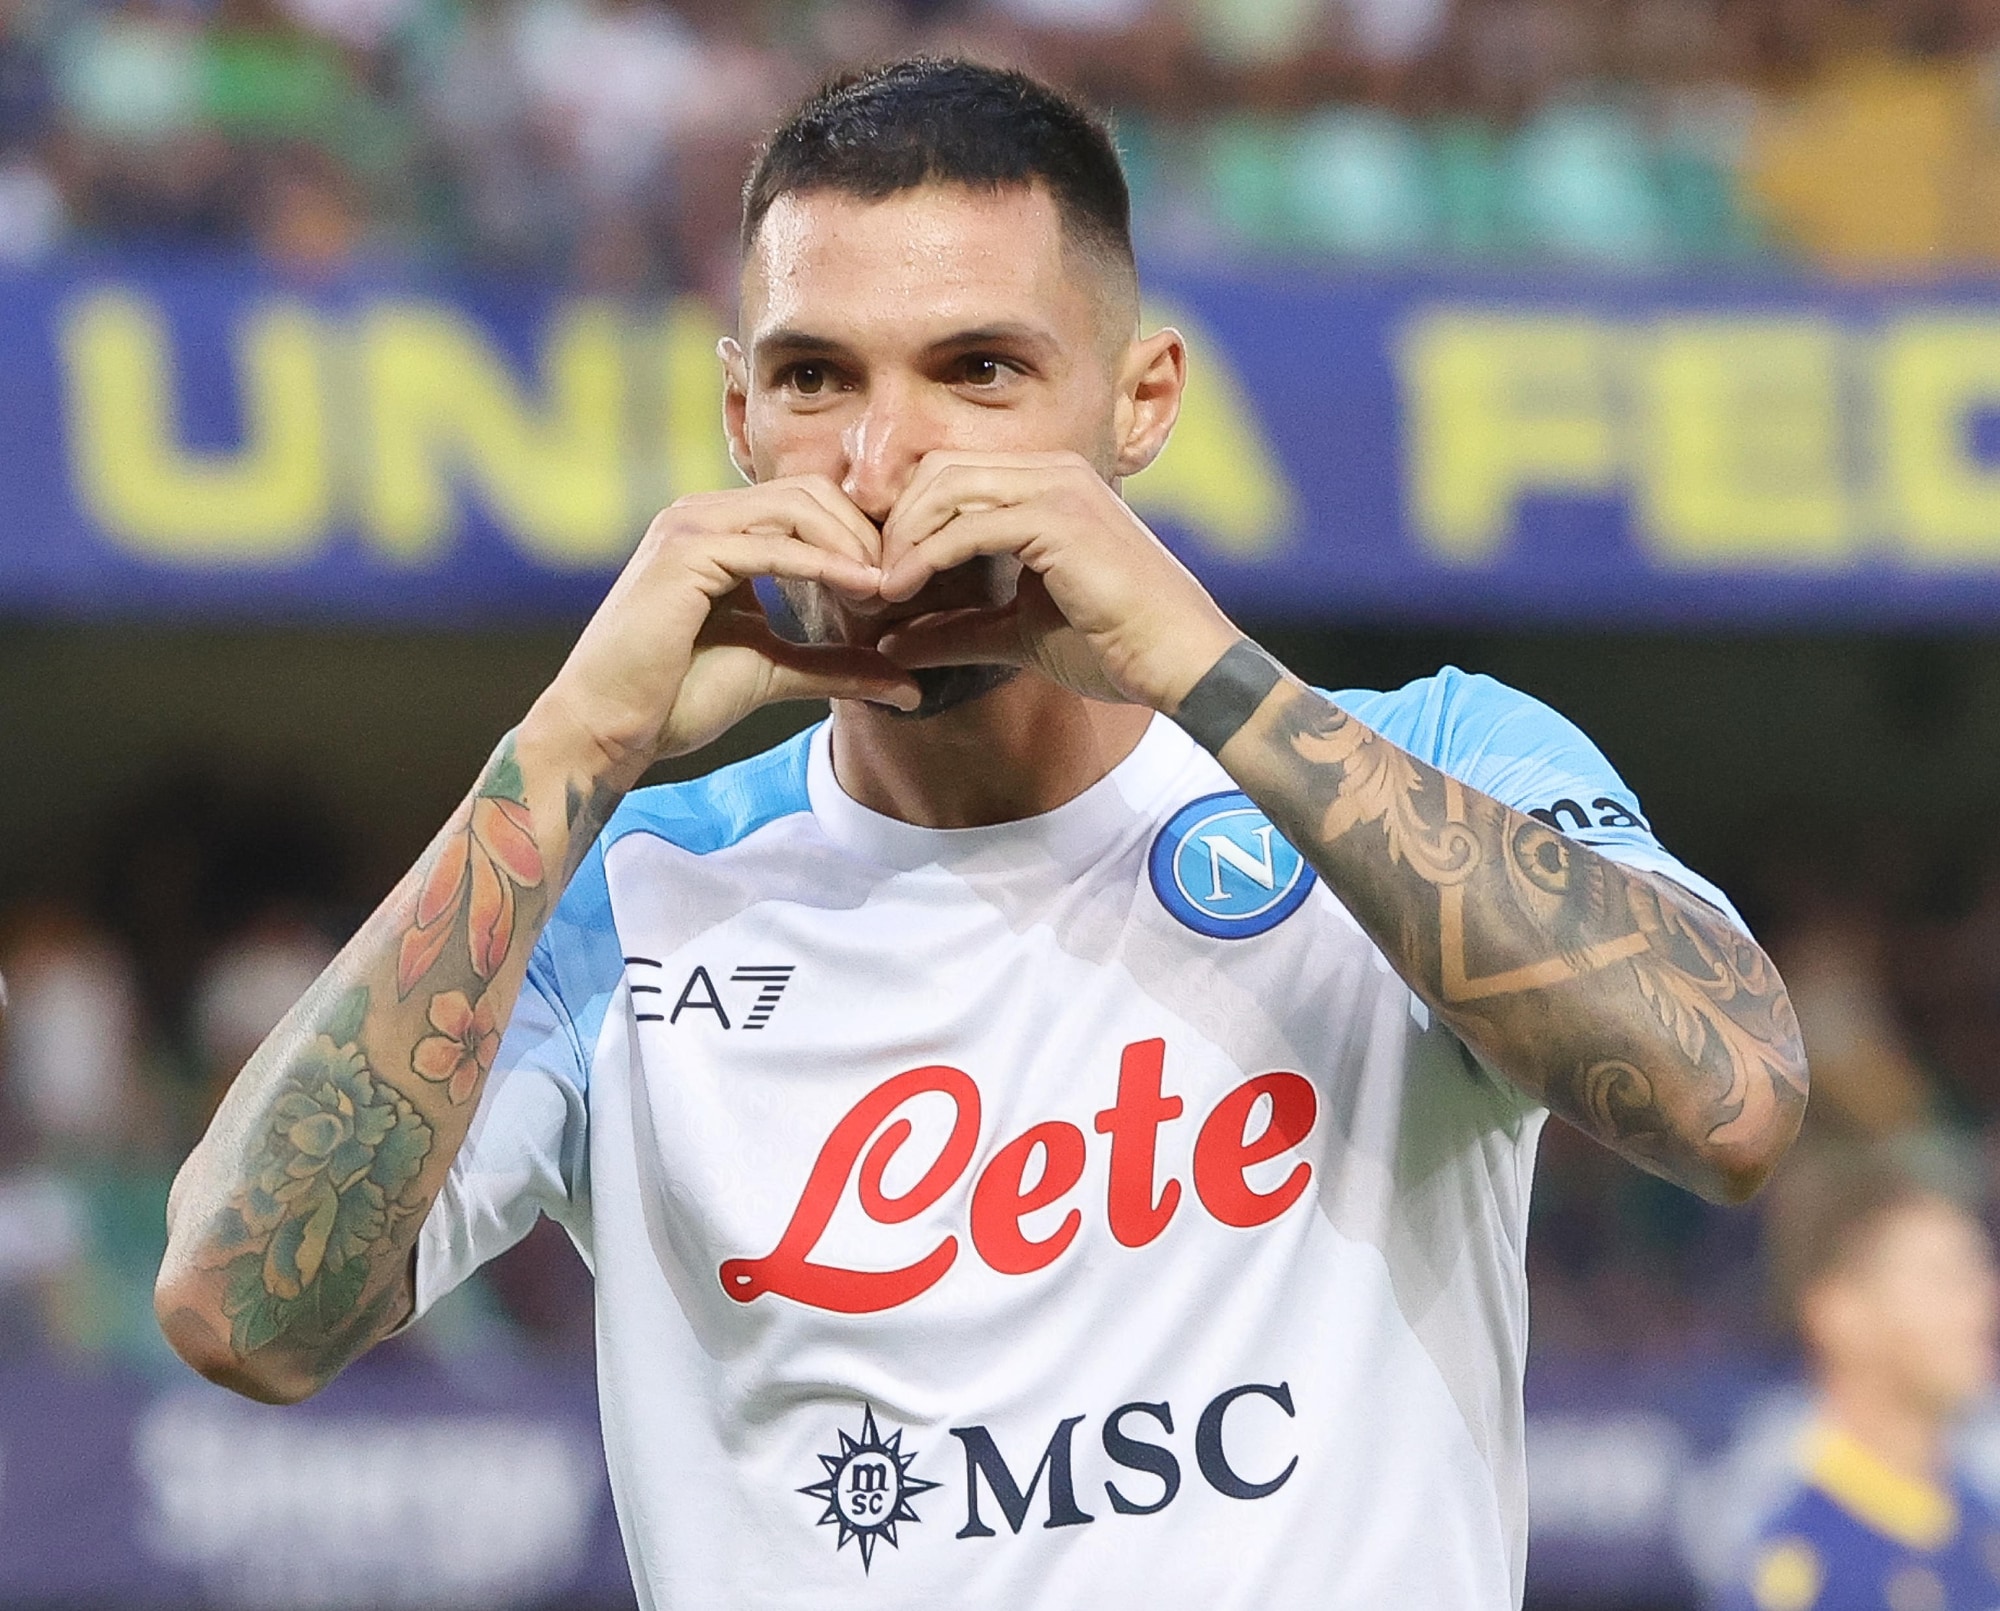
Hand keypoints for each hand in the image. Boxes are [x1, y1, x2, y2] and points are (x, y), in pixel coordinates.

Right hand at [529, 478, 920, 782]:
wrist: (608, 729)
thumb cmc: (675, 699)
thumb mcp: (777, 672)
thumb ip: (837, 666)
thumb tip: (910, 685)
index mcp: (722, 531)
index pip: (811, 504)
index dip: (864, 538)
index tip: (904, 585)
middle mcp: (703, 514)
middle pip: (812, 492)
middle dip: (867, 534)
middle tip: (905, 583)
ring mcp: (689, 526)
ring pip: (796, 506)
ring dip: (851, 544)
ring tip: (887, 589)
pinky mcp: (683, 553)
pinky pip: (770, 544)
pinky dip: (823, 564)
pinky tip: (860, 588)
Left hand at [873, 452, 1239, 711]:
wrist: (1180, 663)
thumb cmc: (1114, 647)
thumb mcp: (1017, 636)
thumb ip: (957, 630)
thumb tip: (890, 643)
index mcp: (1049, 486)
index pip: (951, 478)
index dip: (905, 521)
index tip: (877, 575)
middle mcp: (1053, 472)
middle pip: (939, 471)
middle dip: (893, 523)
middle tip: (867, 578)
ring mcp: (1058, 488)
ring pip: (946, 488)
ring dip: (902, 538)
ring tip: (879, 589)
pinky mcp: (1058, 518)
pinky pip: (967, 526)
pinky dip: (924, 557)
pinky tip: (901, 592)